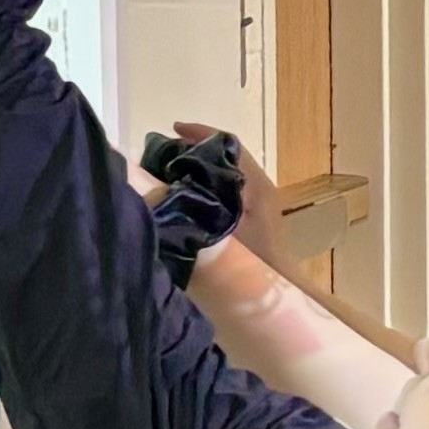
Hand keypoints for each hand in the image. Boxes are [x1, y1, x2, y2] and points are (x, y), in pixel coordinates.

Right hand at [165, 121, 293, 275]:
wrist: (277, 298)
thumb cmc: (249, 266)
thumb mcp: (214, 235)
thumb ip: (186, 209)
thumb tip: (151, 185)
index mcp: (255, 185)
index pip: (229, 144)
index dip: (200, 132)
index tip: (172, 129)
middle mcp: (259, 188)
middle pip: (225, 156)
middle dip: (194, 150)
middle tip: (160, 154)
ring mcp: (258, 204)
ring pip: (224, 174)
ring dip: (197, 168)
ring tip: (165, 173)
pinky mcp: (252, 220)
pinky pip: (224, 191)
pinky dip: (203, 186)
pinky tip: (182, 199)